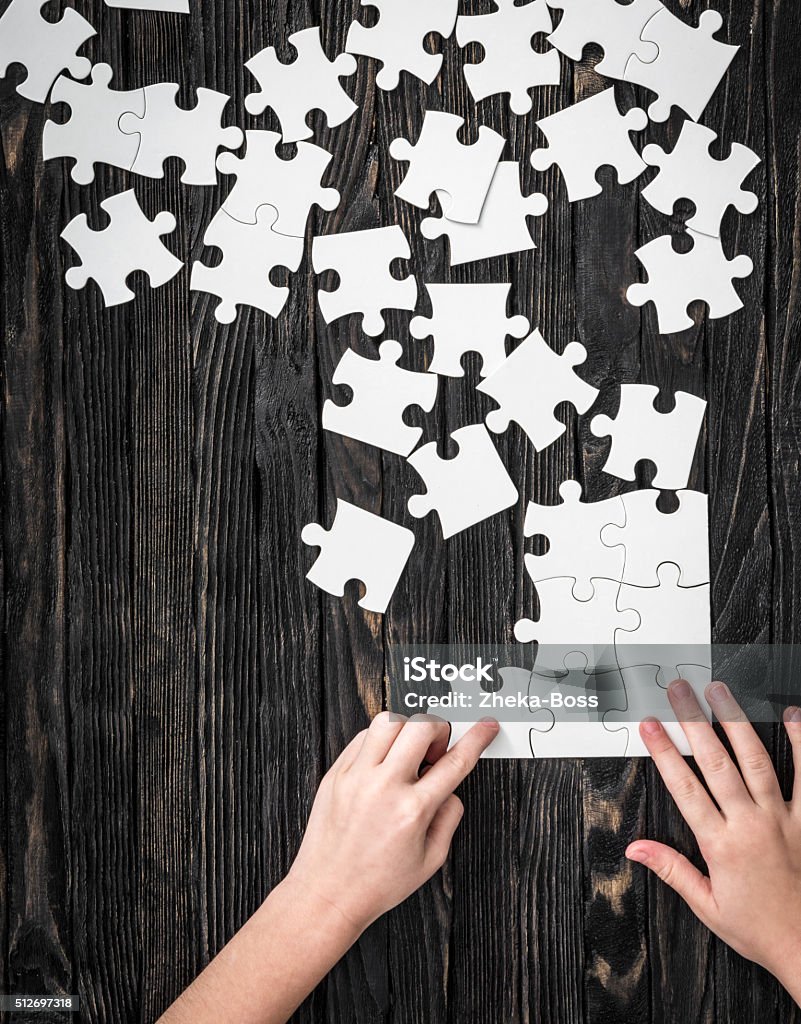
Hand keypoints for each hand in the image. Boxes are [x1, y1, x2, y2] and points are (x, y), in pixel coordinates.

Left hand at [285, 712, 499, 935]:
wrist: (327, 892)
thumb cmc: (377, 882)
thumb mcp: (430, 860)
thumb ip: (449, 818)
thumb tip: (451, 789)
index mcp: (413, 810)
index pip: (455, 761)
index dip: (477, 738)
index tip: (486, 726)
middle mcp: (384, 786)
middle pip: (421, 727)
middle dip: (439, 729)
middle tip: (436, 751)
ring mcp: (356, 776)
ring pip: (388, 720)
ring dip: (407, 728)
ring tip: (408, 753)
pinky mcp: (336, 773)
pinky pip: (363, 736)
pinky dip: (380, 740)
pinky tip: (384, 761)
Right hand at [627, 680, 800, 1000]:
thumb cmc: (760, 929)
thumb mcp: (707, 905)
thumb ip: (671, 869)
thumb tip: (636, 849)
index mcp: (721, 845)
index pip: (685, 788)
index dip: (664, 753)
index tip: (649, 726)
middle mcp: (750, 825)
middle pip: (716, 763)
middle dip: (692, 722)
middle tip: (678, 691)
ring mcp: (780, 818)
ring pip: (755, 759)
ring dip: (734, 721)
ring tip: (719, 691)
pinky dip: (800, 744)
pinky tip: (793, 717)